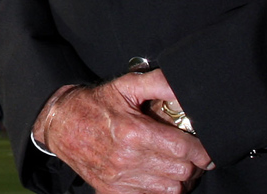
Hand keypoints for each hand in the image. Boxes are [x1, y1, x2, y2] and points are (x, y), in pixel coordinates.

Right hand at [32, 70, 212, 193]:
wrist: (60, 124)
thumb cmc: (95, 104)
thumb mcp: (125, 86)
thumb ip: (158, 83)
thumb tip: (184, 88)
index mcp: (133, 132)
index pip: (182, 149)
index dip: (202, 151)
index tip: (207, 149)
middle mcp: (127, 159)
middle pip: (180, 171)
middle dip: (191, 163)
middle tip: (189, 153)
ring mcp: (120, 179)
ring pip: (170, 189)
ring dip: (177, 177)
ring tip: (174, 164)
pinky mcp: (113, 191)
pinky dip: (159, 188)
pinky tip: (157, 174)